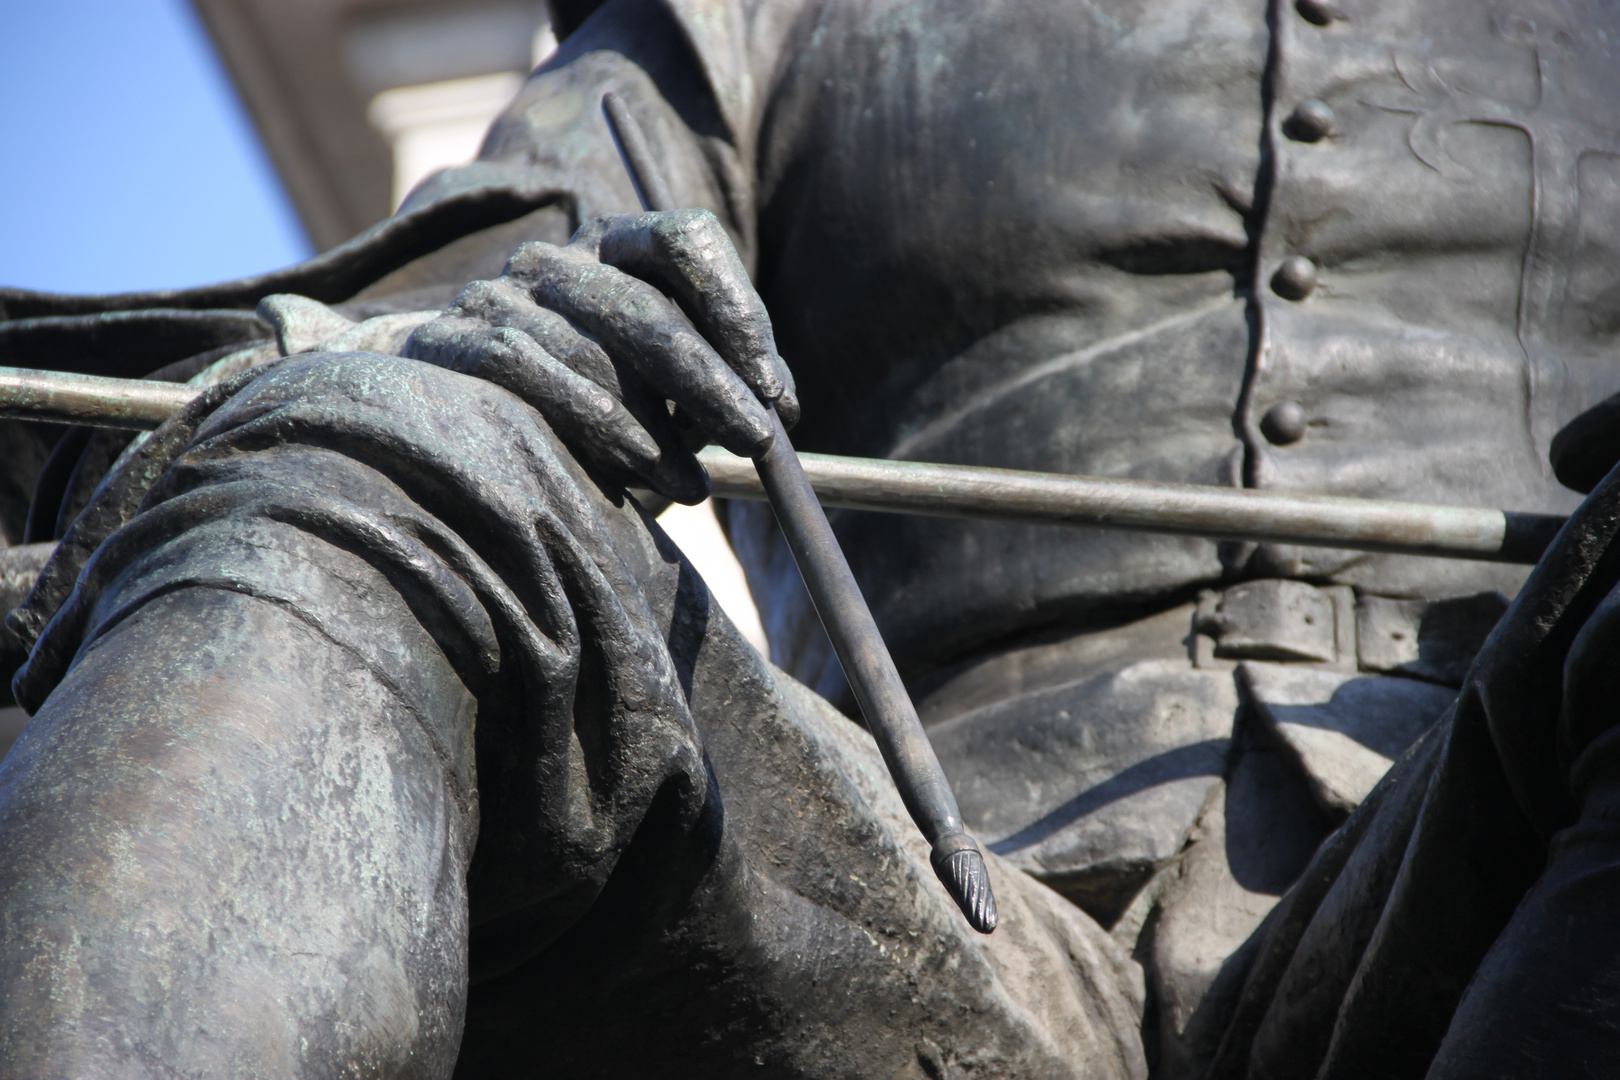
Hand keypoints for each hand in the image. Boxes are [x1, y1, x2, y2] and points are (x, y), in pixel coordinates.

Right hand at [402, 209, 797, 503]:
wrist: (436, 403)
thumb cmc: (579, 395)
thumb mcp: (657, 378)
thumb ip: (715, 379)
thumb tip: (782, 408)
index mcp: (616, 243)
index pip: (686, 240)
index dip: (737, 310)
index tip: (773, 387)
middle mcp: (558, 258)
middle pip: (645, 307)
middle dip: (710, 382)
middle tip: (756, 442)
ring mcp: (501, 294)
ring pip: (594, 352)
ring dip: (658, 431)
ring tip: (694, 487)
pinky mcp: (457, 341)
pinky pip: (535, 378)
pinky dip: (598, 431)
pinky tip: (637, 481)